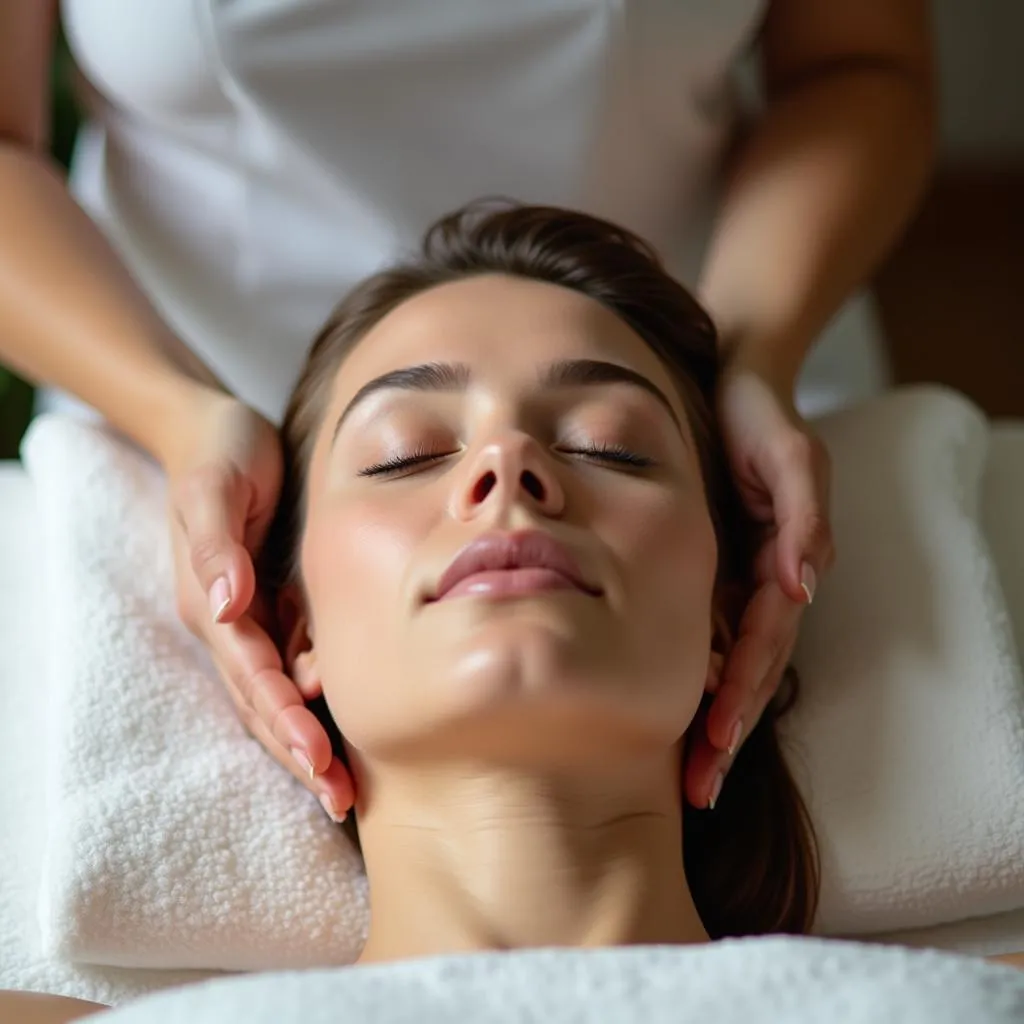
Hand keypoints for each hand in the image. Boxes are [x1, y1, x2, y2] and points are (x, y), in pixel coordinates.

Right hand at [163, 388, 353, 822]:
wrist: (217, 431)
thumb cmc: (220, 454)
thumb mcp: (215, 486)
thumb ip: (216, 542)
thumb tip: (224, 601)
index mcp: (213, 602)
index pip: (252, 676)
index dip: (283, 720)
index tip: (318, 761)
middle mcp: (231, 620)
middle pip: (263, 702)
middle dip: (297, 753)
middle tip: (338, 800)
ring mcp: (251, 617)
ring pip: (278, 693)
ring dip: (306, 739)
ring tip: (343, 785)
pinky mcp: (272, 604)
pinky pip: (293, 662)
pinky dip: (314, 698)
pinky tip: (347, 726)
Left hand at [683, 364, 834, 808]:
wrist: (734, 387)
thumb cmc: (760, 418)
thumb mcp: (791, 455)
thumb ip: (801, 514)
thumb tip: (802, 584)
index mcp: (781, 562)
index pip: (764, 643)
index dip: (742, 694)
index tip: (717, 742)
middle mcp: (761, 581)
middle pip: (746, 670)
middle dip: (726, 730)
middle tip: (701, 787)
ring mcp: (736, 580)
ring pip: (724, 662)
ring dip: (709, 719)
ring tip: (688, 776)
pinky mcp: (711, 571)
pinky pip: (701, 632)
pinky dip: (688, 675)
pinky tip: (660, 712)